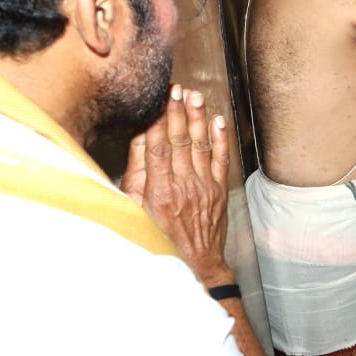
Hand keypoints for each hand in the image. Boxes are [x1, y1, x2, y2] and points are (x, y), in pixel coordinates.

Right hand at [123, 84, 232, 284]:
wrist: (192, 265)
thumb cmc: (155, 238)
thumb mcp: (134, 210)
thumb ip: (136, 174)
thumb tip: (138, 140)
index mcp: (158, 191)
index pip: (158, 146)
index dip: (159, 119)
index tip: (159, 98)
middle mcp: (183, 186)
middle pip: (180, 141)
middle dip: (178, 112)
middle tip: (178, 89)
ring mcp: (204, 188)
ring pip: (201, 145)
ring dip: (198, 118)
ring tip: (195, 96)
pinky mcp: (219, 192)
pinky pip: (221, 160)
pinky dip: (220, 139)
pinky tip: (217, 120)